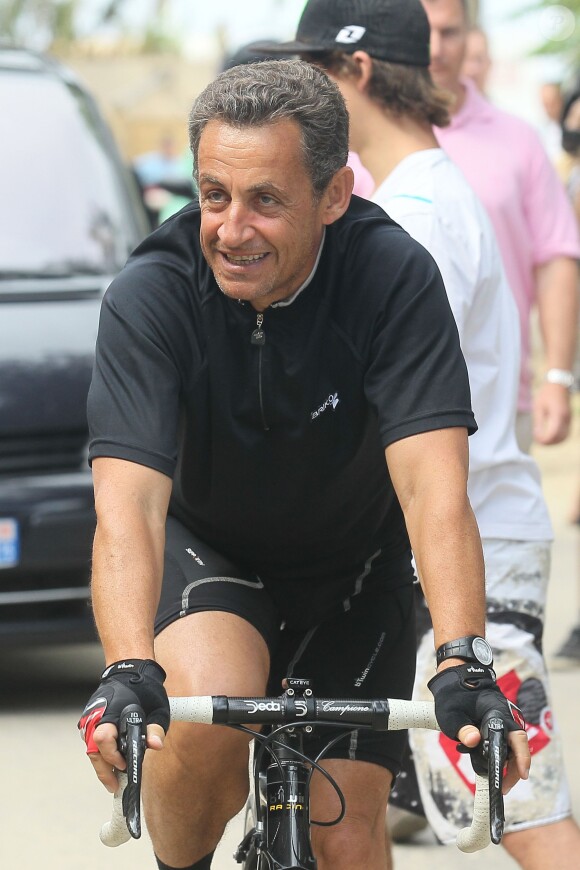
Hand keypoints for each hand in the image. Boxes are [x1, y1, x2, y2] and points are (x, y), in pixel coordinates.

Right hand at [78, 659, 169, 791]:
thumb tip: (156, 746)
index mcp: (113, 710)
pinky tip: (112, 764)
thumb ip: (156, 728)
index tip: (125, 768)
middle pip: (93, 750)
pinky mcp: (90, 721)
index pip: (105, 739)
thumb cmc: (144, 688)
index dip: (114, 757)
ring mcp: (90, 718)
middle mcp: (97, 715)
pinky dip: (101, 755)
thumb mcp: (157, 707)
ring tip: (114, 780)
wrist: (129, 671)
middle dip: (104, 770)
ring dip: (102, 765)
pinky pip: (92, 743)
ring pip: (91, 749)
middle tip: (116, 785)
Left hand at [428, 663, 530, 791]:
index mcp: (497, 713)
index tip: (522, 775)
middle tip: (503, 787)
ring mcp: (502, 722)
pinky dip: (498, 755)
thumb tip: (474, 741)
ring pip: (511, 747)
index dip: (521, 758)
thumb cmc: (453, 694)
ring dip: (505, 764)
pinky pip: (503, 744)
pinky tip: (486, 764)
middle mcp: (505, 718)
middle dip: (514, 769)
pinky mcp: (497, 726)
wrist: (455, 679)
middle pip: (518, 747)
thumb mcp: (451, 713)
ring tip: (496, 781)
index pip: (515, 738)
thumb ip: (461, 728)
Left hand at [533, 382, 570, 444]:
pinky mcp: (569, 419)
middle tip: (539, 441)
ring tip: (543, 440)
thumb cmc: (546, 394)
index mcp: (558, 414)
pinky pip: (566, 432)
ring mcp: (569, 418)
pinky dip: (558, 438)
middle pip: (560, 437)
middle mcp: (566, 418)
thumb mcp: (539, 407)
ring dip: (554, 442)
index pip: (553, 433)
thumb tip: (537, 435)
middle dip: (549, 442)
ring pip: (564, 437)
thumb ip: (538, 422)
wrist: (558, 383)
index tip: (536, 439)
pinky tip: (549, 436)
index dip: (544, 440)